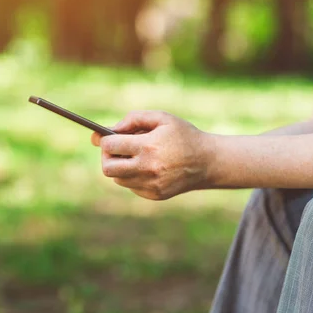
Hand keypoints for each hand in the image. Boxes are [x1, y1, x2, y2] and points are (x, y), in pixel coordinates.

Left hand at [91, 111, 212, 199]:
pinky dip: (133, 176)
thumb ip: (133, 119)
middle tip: (116, 149)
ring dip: (121, 167)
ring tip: (135, 156)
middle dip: (107, 157)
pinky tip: (147, 167)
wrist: (207, 162)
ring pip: (118, 179)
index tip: (108, 137)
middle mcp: (148, 168)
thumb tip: (108, 131)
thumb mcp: (162, 118)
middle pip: (108, 168)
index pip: (110, 146)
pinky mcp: (154, 195)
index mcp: (149, 146)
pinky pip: (132, 186)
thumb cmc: (183, 135)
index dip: (105, 140)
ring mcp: (151, 185)